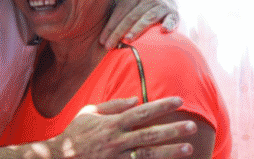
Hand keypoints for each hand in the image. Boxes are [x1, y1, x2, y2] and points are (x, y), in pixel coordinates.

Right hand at [53, 97, 195, 158]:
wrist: (60, 158)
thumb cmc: (75, 134)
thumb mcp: (89, 113)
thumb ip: (113, 106)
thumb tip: (135, 99)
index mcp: (112, 123)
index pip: (142, 112)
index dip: (161, 106)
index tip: (179, 101)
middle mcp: (117, 140)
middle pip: (149, 134)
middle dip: (172, 130)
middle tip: (193, 126)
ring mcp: (117, 157)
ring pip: (148, 154)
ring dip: (170, 151)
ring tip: (189, 148)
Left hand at [100, 0, 178, 49]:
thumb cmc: (136, 4)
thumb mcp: (125, 1)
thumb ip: (113, 9)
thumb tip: (97, 27)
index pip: (119, 11)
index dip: (110, 26)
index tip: (102, 41)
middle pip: (131, 16)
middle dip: (118, 32)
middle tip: (109, 46)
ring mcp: (161, 4)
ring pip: (147, 18)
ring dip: (137, 29)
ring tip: (128, 40)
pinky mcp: (173, 13)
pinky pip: (171, 19)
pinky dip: (169, 24)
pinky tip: (164, 31)